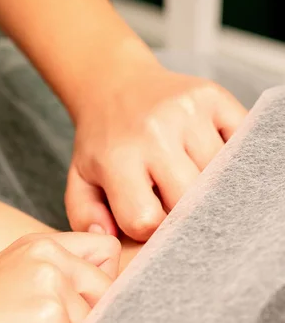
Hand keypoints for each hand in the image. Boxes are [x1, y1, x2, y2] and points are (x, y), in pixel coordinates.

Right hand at [0, 232, 119, 322]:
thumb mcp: (18, 284)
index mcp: (39, 243)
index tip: (70, 309)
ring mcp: (48, 280)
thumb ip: (61, 276)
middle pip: (109, 290)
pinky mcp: (49, 315)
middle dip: (82, 320)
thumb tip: (115, 281)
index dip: (97, 283)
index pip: (106, 251)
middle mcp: (47, 252)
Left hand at [65, 66, 246, 240]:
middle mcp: (153, 131)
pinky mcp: (213, 96)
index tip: (146, 215)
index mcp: (116, 157)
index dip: (150, 228)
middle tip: (168, 196)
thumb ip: (86, 216)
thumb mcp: (80, 179)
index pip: (146, 219)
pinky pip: (242, 143)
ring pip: (219, 176)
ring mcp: (187, 111)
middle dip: (181, 210)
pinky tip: (204, 153)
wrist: (115, 86)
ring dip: (206, 183)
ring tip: (182, 170)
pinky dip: (230, 156)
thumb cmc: (102, 141)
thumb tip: (109, 236)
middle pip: (188, 200)